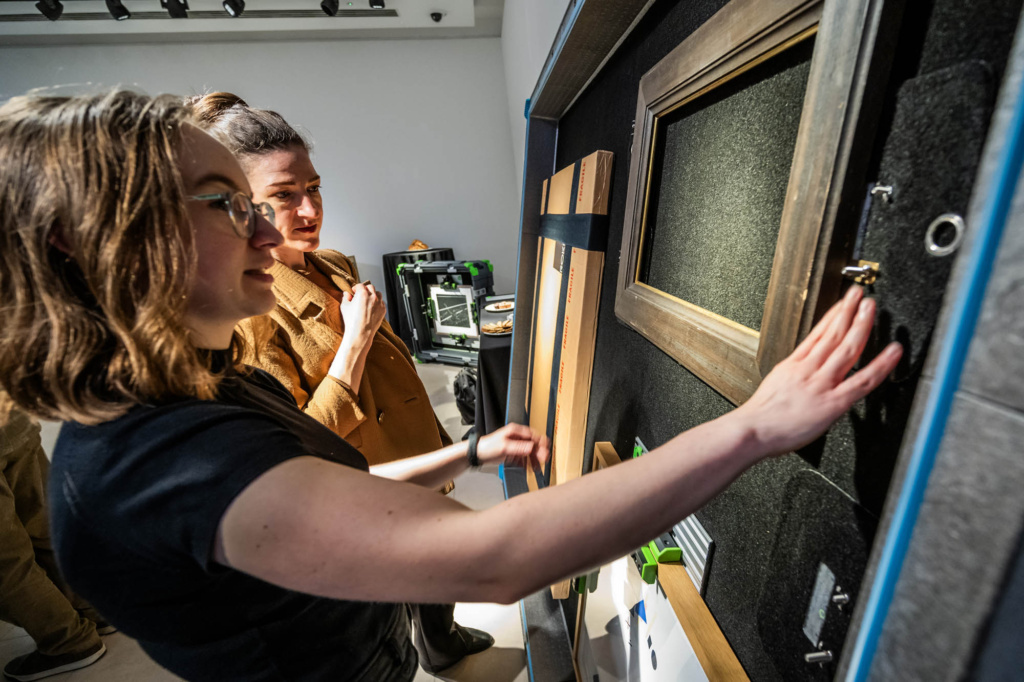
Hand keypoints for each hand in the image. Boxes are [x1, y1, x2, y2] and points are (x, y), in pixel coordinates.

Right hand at [339, 282, 385, 342]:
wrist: (361, 333)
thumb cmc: (351, 320)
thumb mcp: (344, 307)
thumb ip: (345, 298)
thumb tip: (346, 294)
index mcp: (362, 293)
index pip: (360, 285)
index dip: (356, 288)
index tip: (354, 291)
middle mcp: (373, 297)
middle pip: (370, 287)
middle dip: (365, 289)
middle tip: (361, 294)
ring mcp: (379, 303)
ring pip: (378, 294)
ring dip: (373, 294)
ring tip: (368, 299)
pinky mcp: (383, 310)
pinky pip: (382, 303)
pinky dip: (377, 303)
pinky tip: (372, 307)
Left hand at [476, 423, 549, 469]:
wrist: (477, 454)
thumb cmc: (487, 447)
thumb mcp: (504, 447)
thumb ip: (519, 447)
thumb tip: (532, 447)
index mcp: (515, 431)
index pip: (533, 435)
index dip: (541, 443)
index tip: (546, 451)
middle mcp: (517, 437)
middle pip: (533, 444)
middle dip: (539, 452)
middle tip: (543, 461)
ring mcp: (515, 445)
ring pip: (529, 452)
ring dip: (533, 459)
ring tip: (537, 468)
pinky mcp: (513, 452)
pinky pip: (523, 457)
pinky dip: (527, 463)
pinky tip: (528, 468)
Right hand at [736, 285, 902, 456]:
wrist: (753, 430)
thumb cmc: (761, 416)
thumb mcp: (773, 386)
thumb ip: (792, 376)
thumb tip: (802, 372)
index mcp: (793, 365)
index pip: (817, 334)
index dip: (832, 316)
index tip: (842, 304)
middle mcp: (809, 369)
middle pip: (833, 334)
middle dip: (848, 311)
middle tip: (859, 295)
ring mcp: (822, 383)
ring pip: (847, 349)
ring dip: (862, 325)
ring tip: (871, 308)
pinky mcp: (834, 402)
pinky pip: (863, 380)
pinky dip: (881, 365)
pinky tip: (893, 352)